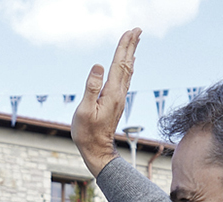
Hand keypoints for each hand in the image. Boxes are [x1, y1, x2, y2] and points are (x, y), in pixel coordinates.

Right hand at [71, 29, 140, 175]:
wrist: (97, 150)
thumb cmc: (87, 133)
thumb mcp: (84, 110)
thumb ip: (91, 87)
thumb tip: (97, 66)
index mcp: (111, 93)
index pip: (119, 64)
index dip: (124, 47)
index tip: (130, 32)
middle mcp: (119, 93)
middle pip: (127, 64)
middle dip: (131, 46)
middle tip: (137, 30)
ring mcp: (119, 98)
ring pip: (128, 71)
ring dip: (131, 54)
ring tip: (135, 41)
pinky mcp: (116, 102)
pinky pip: (125, 79)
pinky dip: (128, 67)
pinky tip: (130, 63)